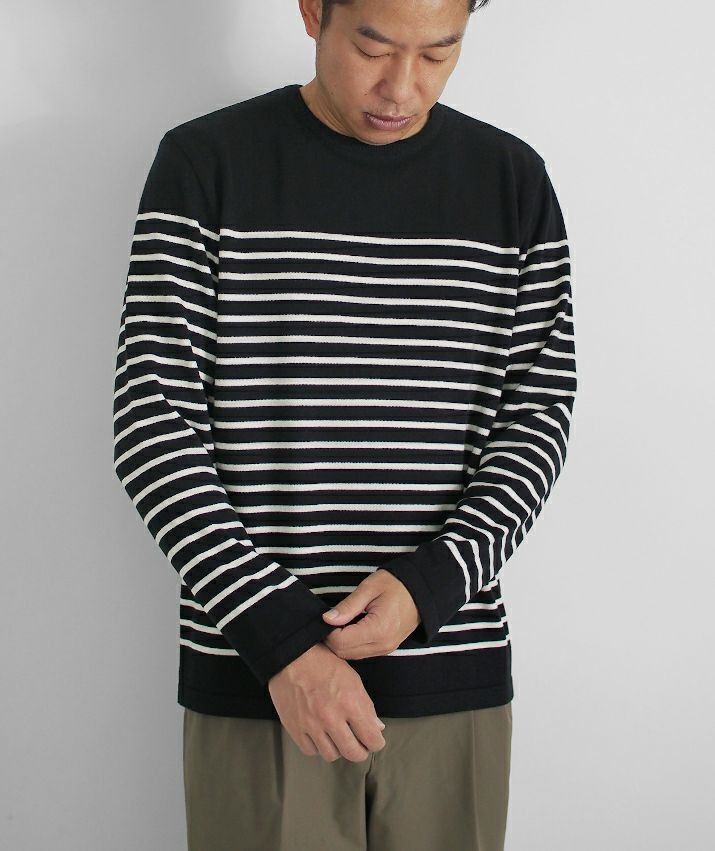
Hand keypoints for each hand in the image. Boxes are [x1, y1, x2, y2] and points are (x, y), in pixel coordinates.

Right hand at [268, 642, 385, 762]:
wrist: (292, 656)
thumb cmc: (324, 663)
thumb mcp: (353, 679)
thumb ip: (366, 706)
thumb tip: (376, 728)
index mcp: (350, 703)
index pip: (372, 739)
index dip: (377, 742)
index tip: (375, 740)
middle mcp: (331, 717)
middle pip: (353, 753)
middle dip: (361, 751)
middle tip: (360, 745)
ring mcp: (311, 725)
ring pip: (332, 755)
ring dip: (338, 749)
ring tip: (338, 737)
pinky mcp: (294, 728)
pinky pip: (311, 750)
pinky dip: (318, 746)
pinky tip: (320, 735)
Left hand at [320, 569, 420, 659]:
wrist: (422, 591)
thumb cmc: (397, 585)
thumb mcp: (369, 588)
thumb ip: (347, 606)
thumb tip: (327, 619)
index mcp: (378, 629)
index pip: (341, 642)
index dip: (328, 631)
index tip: (327, 617)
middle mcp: (382, 645)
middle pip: (344, 653)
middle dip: (332, 638)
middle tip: (332, 619)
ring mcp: (385, 649)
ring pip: (351, 655)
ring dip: (341, 643)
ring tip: (341, 622)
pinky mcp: (386, 648)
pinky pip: (361, 653)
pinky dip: (351, 644)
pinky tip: (350, 628)